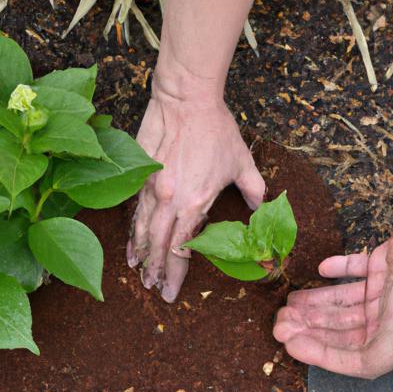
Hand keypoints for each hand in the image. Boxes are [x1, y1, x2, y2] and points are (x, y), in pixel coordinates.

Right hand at [127, 83, 264, 302]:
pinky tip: (130, 246)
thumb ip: (254, 191)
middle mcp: (171, 201)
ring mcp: (153, 190)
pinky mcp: (141, 178)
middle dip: (157, 272)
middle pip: (160, 246)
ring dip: (142, 256)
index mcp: (196, 202)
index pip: (183, 249)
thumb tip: (262, 210)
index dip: (178, 273)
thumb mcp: (242, 162)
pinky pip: (135, 212)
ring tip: (140, 275)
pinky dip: (132, 233)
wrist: (186, 101)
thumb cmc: (215, 130)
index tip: (174, 290)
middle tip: (156, 290)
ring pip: (144, 232)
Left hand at [274, 234, 392, 378]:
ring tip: (290, 302)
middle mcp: (391, 319)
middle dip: (310, 326)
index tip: (289, 344)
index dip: (320, 355)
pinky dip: (340, 268)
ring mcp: (389, 291)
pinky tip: (322, 269)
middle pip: (343, 328)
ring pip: (345, 300)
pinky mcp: (389, 263)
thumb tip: (334, 364)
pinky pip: (359, 267)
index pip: (353, 357)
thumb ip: (373, 357)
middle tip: (280, 321)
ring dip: (316, 301)